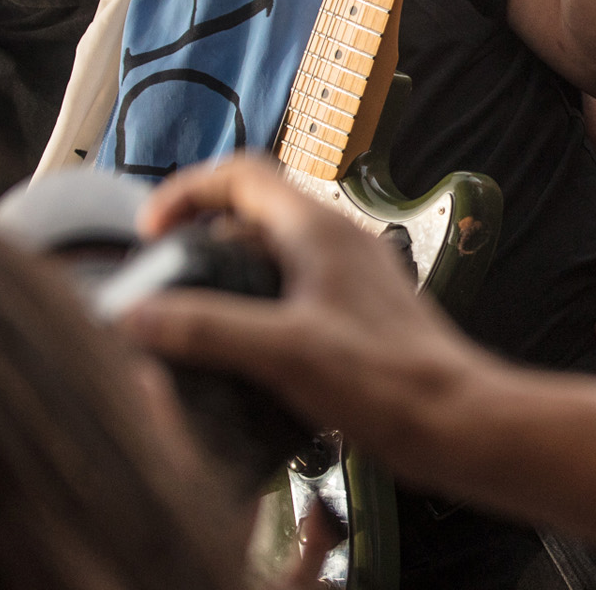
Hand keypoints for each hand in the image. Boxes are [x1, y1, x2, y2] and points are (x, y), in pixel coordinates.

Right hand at [121, 156, 494, 476]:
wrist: (457, 423)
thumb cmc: (388, 384)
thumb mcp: (284, 353)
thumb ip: (208, 329)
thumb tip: (138, 315)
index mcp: (317, 231)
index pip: (241, 173)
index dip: (187, 192)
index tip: (152, 233)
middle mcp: (336, 243)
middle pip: (251, 217)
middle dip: (201, 245)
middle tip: (166, 288)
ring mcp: (350, 278)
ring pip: (272, 260)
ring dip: (228, 283)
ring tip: (195, 330)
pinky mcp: (357, 316)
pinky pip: (293, 296)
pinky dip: (258, 314)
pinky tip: (245, 362)